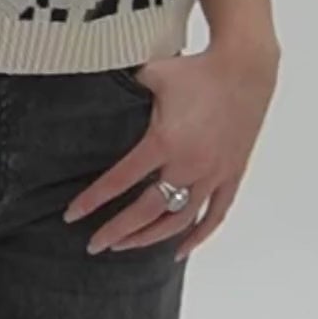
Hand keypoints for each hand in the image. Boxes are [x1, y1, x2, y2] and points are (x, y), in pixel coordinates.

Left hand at [64, 41, 279, 260]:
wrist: (245, 67)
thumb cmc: (195, 69)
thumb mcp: (151, 75)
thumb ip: (122, 88)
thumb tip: (92, 91)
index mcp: (164, 141)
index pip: (120, 181)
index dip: (93, 201)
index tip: (72, 216)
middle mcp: (188, 164)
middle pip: (146, 211)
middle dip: (117, 231)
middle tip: (94, 245)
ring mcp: (213, 173)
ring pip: (179, 220)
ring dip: (150, 237)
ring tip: (125, 245)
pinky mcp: (231, 174)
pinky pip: (215, 215)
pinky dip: (197, 236)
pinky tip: (178, 251)